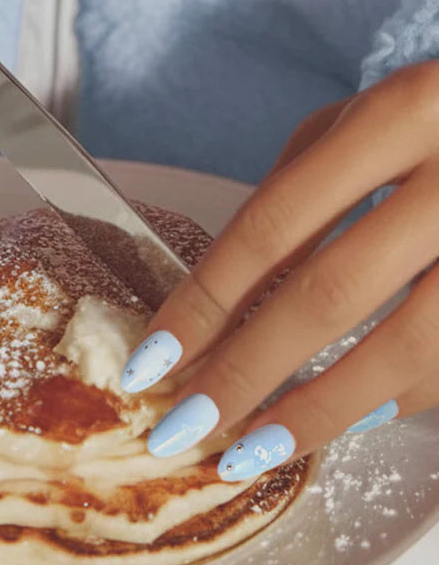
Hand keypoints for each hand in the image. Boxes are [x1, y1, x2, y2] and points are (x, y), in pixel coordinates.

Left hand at [121, 63, 438, 476]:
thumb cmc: (436, 117)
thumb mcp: (362, 120)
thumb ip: (299, 190)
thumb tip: (226, 292)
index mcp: (400, 115)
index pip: (277, 221)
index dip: (208, 298)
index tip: (153, 359)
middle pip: (332, 292)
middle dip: (248, 369)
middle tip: (184, 423)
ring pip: (407, 345)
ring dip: (319, 410)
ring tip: (249, 449)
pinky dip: (392, 400)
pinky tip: (338, 420)